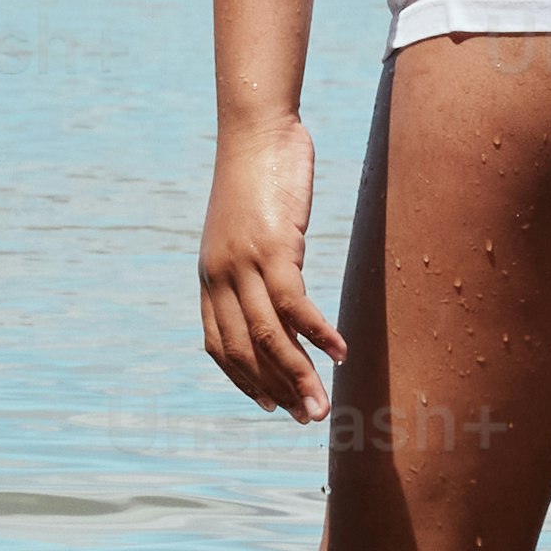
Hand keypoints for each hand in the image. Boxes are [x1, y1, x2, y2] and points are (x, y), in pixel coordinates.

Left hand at [196, 116, 338, 418]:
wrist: (255, 131)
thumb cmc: (258, 178)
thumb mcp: (249, 232)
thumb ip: (257, 267)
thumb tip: (282, 296)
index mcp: (210, 278)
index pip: (219, 346)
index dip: (242, 380)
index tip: (268, 405)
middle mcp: (219, 277)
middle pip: (245, 351)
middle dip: (277, 391)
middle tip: (307, 419)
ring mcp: (243, 265)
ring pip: (269, 337)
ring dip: (298, 377)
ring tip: (321, 406)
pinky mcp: (271, 249)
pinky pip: (295, 305)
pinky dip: (317, 335)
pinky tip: (340, 354)